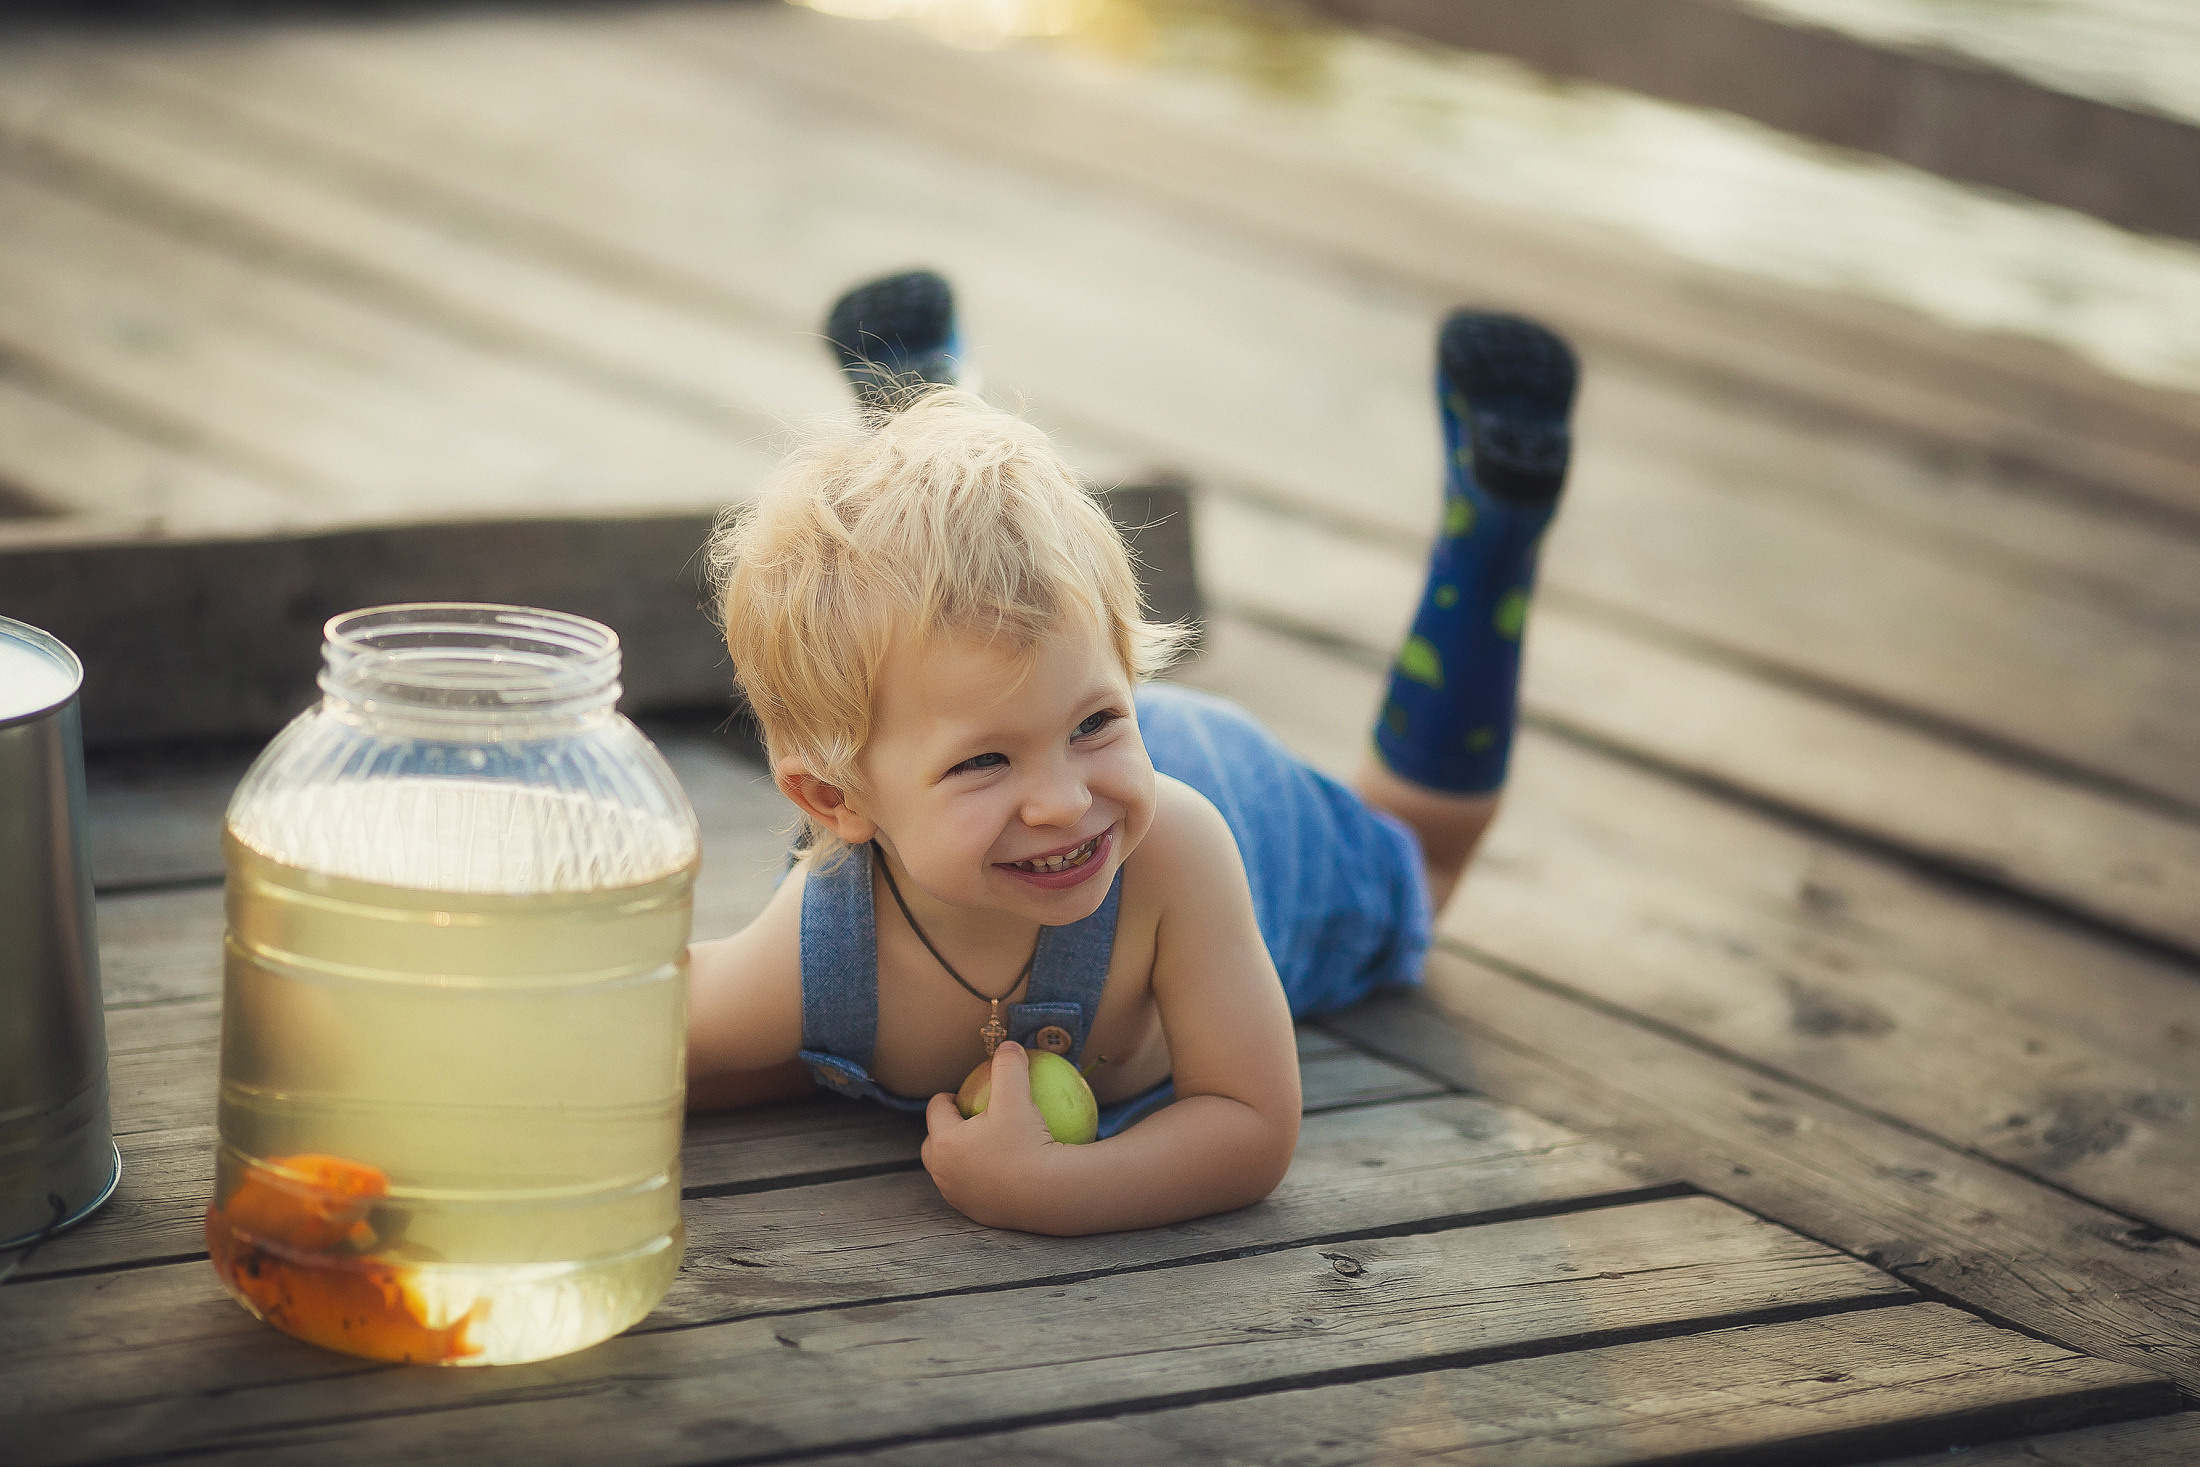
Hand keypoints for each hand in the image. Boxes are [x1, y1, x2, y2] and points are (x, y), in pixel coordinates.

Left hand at [922, 1042, 1065, 1230]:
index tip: (963, 1094)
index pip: (936, 1110)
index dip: (948, 1098)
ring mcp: (959, 1197)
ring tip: (980, 1146)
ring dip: (960, 1157)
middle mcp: (944, 1173)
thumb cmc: (1028, 1143)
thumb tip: (1008, 1044)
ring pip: (949, 1171)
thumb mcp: (1018, 1097)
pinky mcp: (977, 1214)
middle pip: (933, 1145)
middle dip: (944, 1131)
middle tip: (967, 1121)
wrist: (1049, 1194)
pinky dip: (980, 1179)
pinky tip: (1003, 1170)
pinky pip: (973, 1191)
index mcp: (945, 1142)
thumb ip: (1008, 1067)